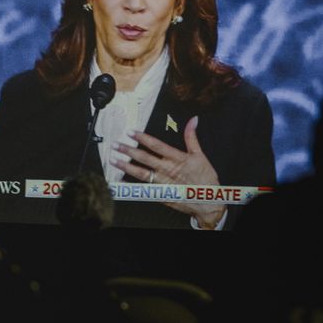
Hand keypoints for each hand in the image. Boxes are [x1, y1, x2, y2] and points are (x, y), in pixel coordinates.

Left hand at [111, 116, 226, 226]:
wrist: (208, 201)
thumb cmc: (205, 179)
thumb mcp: (200, 155)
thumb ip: (192, 137)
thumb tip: (193, 121)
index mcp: (177, 159)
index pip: (156, 145)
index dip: (142, 138)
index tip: (131, 133)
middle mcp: (167, 170)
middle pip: (144, 158)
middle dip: (129, 150)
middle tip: (116, 145)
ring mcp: (162, 183)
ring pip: (140, 173)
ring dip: (126, 166)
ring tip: (114, 160)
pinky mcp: (160, 194)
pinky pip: (143, 188)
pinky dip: (131, 185)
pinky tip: (121, 181)